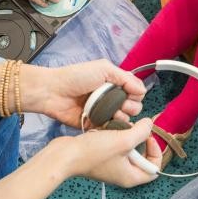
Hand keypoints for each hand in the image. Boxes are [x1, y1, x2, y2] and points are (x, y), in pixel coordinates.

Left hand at [23, 59, 146, 127]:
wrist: (54, 92)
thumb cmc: (76, 77)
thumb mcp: (104, 69)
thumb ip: (125, 78)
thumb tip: (143, 90)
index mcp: (114, 83)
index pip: (136, 91)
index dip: (136, 94)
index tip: (129, 93)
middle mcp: (111, 98)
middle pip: (134, 106)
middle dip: (131, 106)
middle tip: (120, 104)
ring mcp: (104, 112)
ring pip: (125, 119)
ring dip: (123, 116)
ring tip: (113, 113)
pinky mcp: (96, 125)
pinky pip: (111, 130)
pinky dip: (113, 127)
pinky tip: (109, 123)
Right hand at [52, 119, 161, 186]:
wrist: (65, 155)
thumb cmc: (94, 152)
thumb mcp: (123, 140)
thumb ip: (141, 132)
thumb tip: (150, 124)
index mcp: (131, 177)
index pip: (154, 169)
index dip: (156, 152)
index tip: (148, 136)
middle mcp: (123, 174)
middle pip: (143, 158)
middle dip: (142, 141)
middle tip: (136, 128)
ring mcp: (112, 166)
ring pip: (129, 150)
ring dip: (128, 136)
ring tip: (122, 127)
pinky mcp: (102, 158)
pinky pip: (117, 146)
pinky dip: (117, 136)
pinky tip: (111, 128)